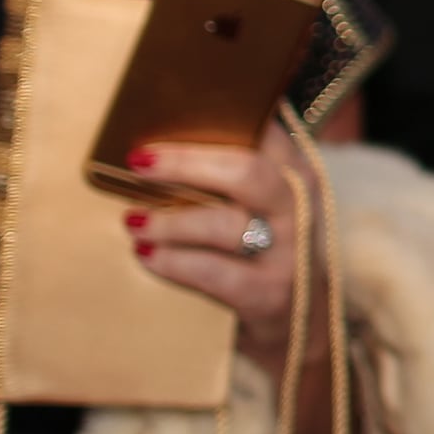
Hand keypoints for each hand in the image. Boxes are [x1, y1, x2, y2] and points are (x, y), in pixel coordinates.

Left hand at [122, 124, 310, 374]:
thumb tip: (159, 137)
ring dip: (171, 221)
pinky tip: (145, 254)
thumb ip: (232, 168)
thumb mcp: (265, 202)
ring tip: (132, 219)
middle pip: (247, 171)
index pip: (265, 128)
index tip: (167, 110)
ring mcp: (291, 252)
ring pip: (227, 225)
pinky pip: (214, 273)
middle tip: (137, 162)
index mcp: (296, 170)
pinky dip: (173, 262)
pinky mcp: (271, 293)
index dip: (220, 116)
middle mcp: (300, 205)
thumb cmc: (263, 249)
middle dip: (185, 163)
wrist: (301, 324)